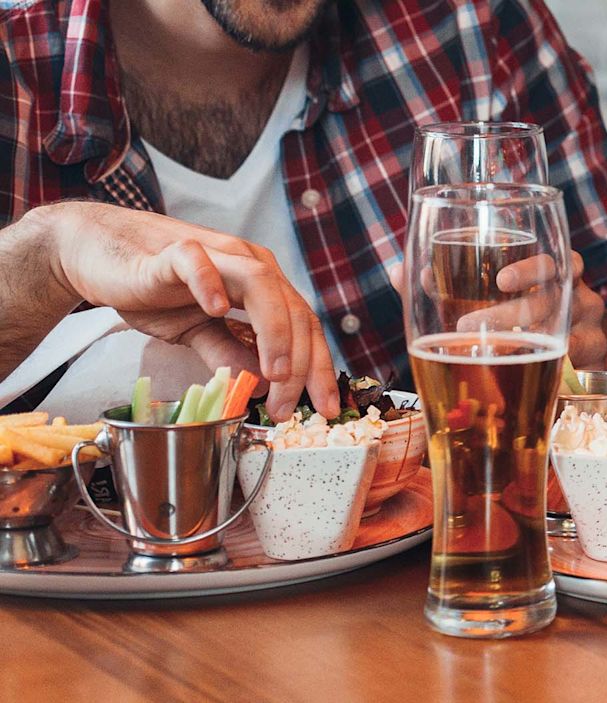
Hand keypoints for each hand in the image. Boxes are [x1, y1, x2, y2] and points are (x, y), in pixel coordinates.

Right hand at [30, 202, 338, 417]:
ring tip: (275, 373)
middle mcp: (248, 263)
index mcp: (263, 284)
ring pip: (260, 283)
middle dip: (300, 364)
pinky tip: (215, 311)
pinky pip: (197, 262)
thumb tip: (262, 387)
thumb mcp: (197, 332)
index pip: (304, 325)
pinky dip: (210, 284)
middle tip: (287, 408)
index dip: (318, 367)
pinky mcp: (172, 251)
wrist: (98, 254)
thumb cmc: (153, 290)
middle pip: (292, 310)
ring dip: (275, 331)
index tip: (325, 408)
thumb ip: (228, 353)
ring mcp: (214, 253)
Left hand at [389, 251, 606, 368]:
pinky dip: (550, 375)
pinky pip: (578, 370)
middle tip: (467, 327)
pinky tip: (522, 384)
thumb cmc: (526, 316)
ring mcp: (591, 331)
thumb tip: (398, 272)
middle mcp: (579, 298)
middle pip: (554, 299)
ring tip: (488, 358)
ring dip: (525, 347)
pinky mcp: (596, 366)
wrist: (586, 349)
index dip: (531, 268)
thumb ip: (446, 284)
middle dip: (510, 314)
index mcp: (558, 273)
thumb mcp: (492, 295)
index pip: (557, 259)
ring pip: (567, 336)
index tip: (500, 280)